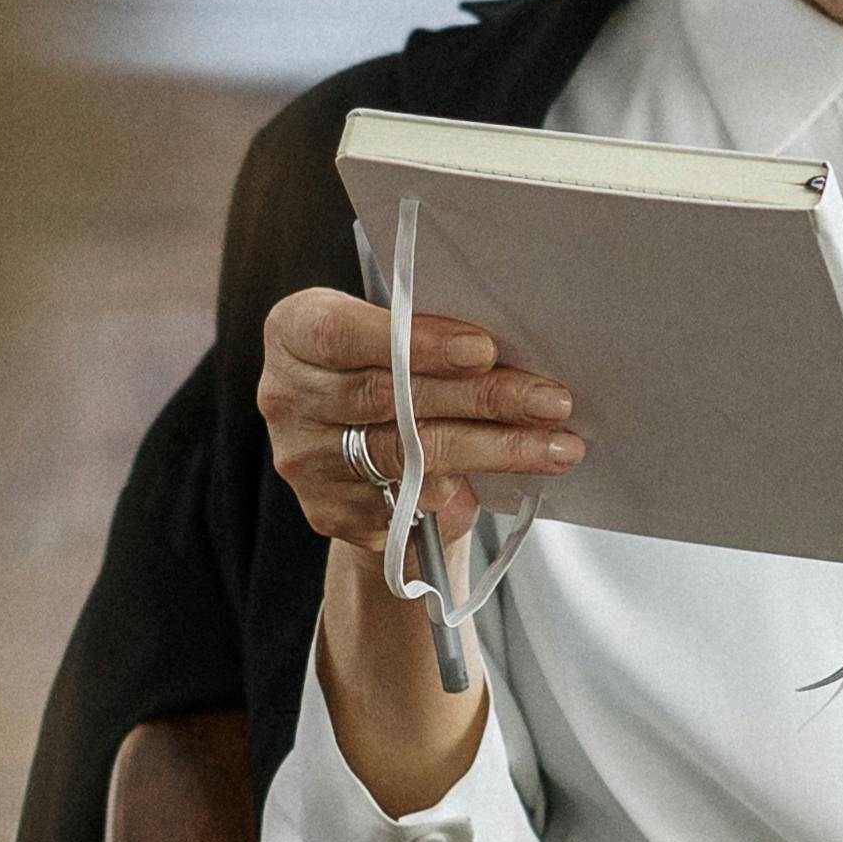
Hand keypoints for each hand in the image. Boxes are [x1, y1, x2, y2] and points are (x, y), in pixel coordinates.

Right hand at [260, 284, 585, 815]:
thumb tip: (506, 357)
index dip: (417, 344)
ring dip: (492, 453)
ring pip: (407, 458)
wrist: (348, 435)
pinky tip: (501, 485)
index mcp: (294, 331)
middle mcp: (285, 396)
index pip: (346, 335)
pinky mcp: (326, 510)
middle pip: (390, 400)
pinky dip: (456, 496)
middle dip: (482, 400)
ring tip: (557, 447)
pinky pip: (402, 504)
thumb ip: (424, 337)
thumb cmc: (382, 364)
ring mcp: (302, 460)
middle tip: (552, 403)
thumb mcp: (388, 331)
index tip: (485, 350)